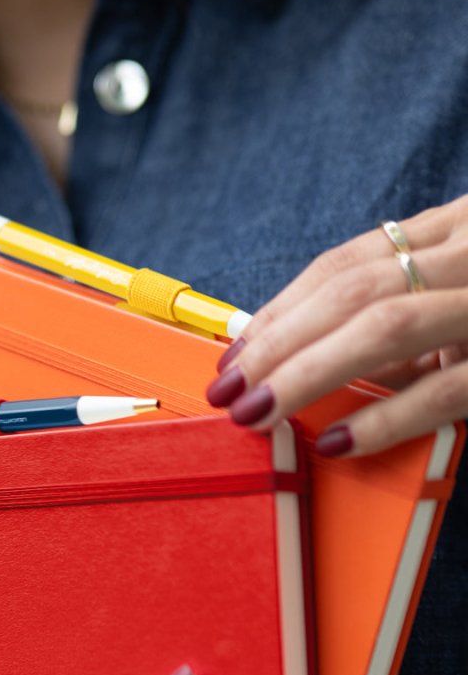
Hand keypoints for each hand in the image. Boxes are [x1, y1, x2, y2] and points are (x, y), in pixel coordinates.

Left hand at [205, 194, 467, 455]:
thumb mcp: (453, 303)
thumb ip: (391, 328)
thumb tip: (296, 369)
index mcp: (451, 233)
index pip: (343, 267)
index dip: (278, 313)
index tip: (232, 355)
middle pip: (351, 291)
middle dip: (277, 344)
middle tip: (229, 391)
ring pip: (385, 326)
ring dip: (307, 373)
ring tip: (260, 413)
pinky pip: (442, 391)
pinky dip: (383, 418)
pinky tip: (338, 441)